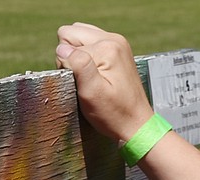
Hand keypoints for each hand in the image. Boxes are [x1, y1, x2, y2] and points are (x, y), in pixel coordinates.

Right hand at [55, 23, 155, 142]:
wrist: (137, 125)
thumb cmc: (114, 114)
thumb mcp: (92, 93)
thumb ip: (78, 65)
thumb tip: (62, 48)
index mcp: (107, 47)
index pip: (65, 44)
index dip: (67, 67)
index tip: (82, 85)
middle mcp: (113, 39)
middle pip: (71, 33)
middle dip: (71, 56)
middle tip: (85, 80)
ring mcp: (117, 42)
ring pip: (80, 35)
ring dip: (78, 55)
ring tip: (90, 77)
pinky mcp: (118, 49)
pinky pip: (91, 42)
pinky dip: (88, 56)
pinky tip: (96, 73)